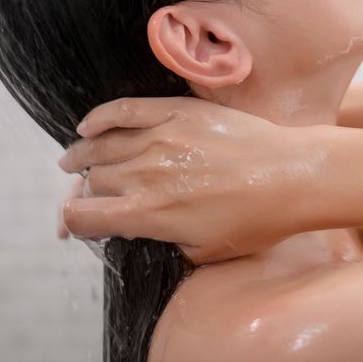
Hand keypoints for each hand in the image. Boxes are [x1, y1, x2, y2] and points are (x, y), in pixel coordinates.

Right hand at [58, 96, 316, 264]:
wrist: (292, 176)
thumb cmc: (256, 222)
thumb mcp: (204, 251)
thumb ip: (164, 242)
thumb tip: (143, 231)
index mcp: (149, 214)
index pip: (84, 216)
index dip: (71, 222)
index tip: (73, 224)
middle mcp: (146, 175)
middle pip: (94, 181)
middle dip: (83, 191)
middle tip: (84, 195)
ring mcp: (159, 139)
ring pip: (101, 145)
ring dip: (81, 155)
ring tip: (71, 161)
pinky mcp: (176, 112)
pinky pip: (125, 110)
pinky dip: (100, 117)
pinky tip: (88, 125)